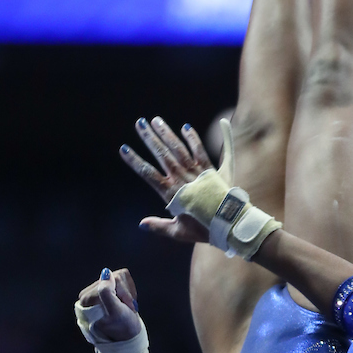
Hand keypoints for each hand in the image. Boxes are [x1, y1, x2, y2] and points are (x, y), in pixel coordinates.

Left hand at [77, 268, 141, 341]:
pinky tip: (125, 303)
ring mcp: (98, 290)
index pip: (111, 281)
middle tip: (126, 308)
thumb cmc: (122, 327)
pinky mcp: (107, 289)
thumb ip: (107, 292)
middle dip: (125, 293)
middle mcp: (90, 293)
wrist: (128, 337)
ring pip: (120, 277)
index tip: (124, 308)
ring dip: (127, 293)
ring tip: (126, 307)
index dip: (123, 293)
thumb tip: (106, 273)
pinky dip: (128, 291)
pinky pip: (122, 279)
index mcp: (87, 298)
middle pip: (115, 278)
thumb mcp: (115, 312)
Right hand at [120, 117, 213, 243]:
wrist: (229, 225)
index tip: (124, 149)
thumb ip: (159, 226)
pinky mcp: (211, 170)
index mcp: (171, 194)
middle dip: (149, 138)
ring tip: (156, 120)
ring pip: (179, 149)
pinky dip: (194, 138)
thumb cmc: (203, 230)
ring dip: (167, 133)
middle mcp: (182, 179)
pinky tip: (186, 127)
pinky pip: (201, 151)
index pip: (148, 173)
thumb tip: (142, 224)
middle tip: (140, 123)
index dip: (135, 161)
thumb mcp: (178, 232)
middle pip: (162, 155)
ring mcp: (196, 173)